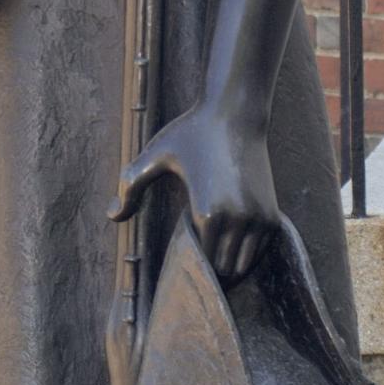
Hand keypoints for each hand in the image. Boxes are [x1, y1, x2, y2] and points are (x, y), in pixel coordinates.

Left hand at [110, 100, 278, 281]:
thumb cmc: (191, 133)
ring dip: (227, 265)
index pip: (199, 263)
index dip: (187, 264)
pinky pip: (258, 253)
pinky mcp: (272, 215)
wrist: (235, 114)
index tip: (178, 255)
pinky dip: (246, 255)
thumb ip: (129, 187)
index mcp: (208, 213)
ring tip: (211, 249)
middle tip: (193, 255)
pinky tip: (229, 243)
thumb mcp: (154, 155)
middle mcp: (237, 220)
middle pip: (222, 270)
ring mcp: (258, 218)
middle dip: (208, 269)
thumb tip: (111, 216)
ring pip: (242, 267)